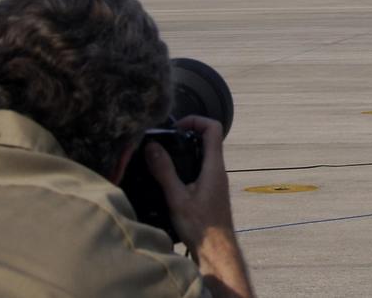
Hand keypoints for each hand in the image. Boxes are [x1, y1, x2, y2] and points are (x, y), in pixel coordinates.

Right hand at [146, 116, 252, 297]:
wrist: (216, 251)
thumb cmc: (200, 228)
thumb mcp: (177, 198)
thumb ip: (164, 171)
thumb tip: (152, 147)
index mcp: (214, 167)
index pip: (213, 128)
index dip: (195, 120)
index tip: (175, 127)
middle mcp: (218, 170)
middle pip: (208, 139)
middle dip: (186, 134)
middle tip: (165, 141)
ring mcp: (216, 181)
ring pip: (203, 155)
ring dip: (185, 152)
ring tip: (163, 157)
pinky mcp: (211, 192)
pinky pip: (200, 169)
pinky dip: (186, 167)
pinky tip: (169, 179)